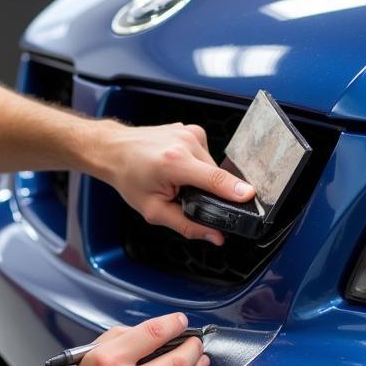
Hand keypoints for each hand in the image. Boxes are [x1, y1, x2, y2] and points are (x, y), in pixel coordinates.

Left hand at [97, 121, 253, 245]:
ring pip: (211, 166)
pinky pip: (205, 155)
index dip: (235, 190)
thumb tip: (214, 236)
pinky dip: (196, 165)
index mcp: (174, 163)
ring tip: (176, 179)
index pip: (214, 179)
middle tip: (182, 194)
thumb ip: (187, 225)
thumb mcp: (153, 210)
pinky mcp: (191, 130)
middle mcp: (184, 143)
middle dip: (205, 191)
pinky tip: (178, 167)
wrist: (114, 151)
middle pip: (215, 176)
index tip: (250, 196)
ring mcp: (189, 133)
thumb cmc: (129, 178)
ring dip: (200, 178)